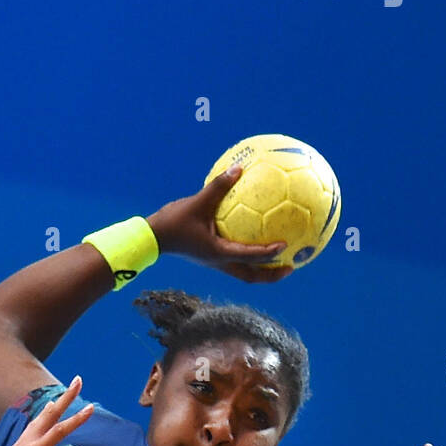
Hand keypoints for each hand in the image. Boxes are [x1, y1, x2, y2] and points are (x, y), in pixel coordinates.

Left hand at [0, 378, 93, 445]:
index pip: (59, 431)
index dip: (76, 419)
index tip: (91, 408)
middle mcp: (26, 443)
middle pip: (50, 415)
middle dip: (66, 398)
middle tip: (78, 380)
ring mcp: (21, 444)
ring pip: (41, 418)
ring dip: (56, 404)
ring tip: (66, 393)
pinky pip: (33, 425)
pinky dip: (44, 415)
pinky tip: (46, 413)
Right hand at [146, 166, 292, 282]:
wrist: (154, 237)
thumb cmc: (174, 221)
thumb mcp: (197, 202)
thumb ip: (218, 186)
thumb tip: (238, 168)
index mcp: (219, 253)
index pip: (248, 256)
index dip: (268, 253)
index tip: (285, 246)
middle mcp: (220, 262)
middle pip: (251, 276)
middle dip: (271, 275)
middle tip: (291, 265)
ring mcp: (216, 262)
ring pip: (245, 272)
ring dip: (263, 270)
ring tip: (280, 260)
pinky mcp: (212, 257)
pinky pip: (237, 260)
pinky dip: (250, 256)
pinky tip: (256, 240)